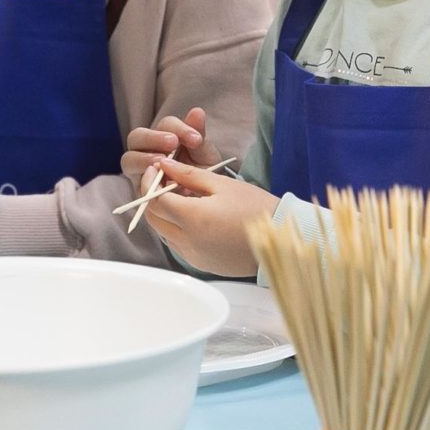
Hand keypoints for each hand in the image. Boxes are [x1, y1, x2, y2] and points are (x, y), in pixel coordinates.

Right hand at [121, 108, 220, 183]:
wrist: (203, 201)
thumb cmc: (202, 174)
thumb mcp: (205, 155)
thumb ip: (198, 135)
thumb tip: (197, 111)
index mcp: (164, 137)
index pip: (165, 125)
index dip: (178, 128)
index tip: (196, 139)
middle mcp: (147, 151)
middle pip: (136, 137)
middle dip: (153, 138)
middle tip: (173, 144)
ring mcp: (139, 171)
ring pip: (128, 159)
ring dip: (143, 158)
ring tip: (161, 163)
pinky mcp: (139, 190)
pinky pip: (135, 184)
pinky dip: (147, 183)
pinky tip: (163, 186)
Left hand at [138, 158, 274, 276]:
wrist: (279, 241)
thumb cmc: (256, 208)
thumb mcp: (222, 185)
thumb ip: (188, 174)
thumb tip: (164, 165)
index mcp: (193, 219)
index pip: (154, 200)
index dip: (149, 182)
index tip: (155, 167)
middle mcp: (188, 242)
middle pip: (153, 218)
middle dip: (151, 197)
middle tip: (162, 179)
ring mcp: (193, 256)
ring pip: (163, 232)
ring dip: (163, 213)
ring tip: (179, 194)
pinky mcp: (200, 264)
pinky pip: (176, 243)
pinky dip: (175, 227)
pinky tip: (191, 214)